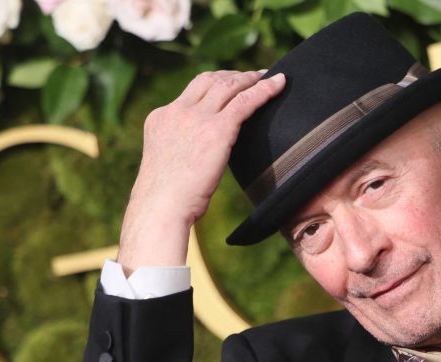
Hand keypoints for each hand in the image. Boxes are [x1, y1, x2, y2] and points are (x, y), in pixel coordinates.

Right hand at [118, 69, 286, 273]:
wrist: (161, 206)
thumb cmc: (166, 199)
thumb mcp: (169, 164)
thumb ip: (181, 150)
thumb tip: (198, 159)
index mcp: (161, 117)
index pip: (191, 92)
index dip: (213, 84)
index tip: (229, 84)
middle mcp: (177, 111)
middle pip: (209, 79)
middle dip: (233, 76)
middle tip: (253, 76)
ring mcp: (196, 117)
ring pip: (228, 85)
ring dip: (251, 79)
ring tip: (269, 77)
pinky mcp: (217, 129)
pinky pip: (246, 101)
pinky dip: (265, 89)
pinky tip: (279, 84)